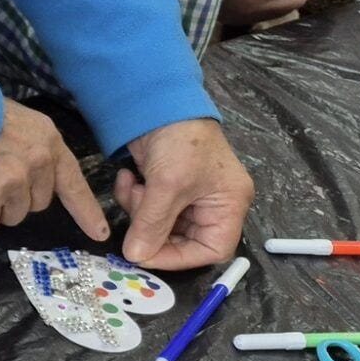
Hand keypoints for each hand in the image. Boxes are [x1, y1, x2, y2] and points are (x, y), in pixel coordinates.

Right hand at [0, 96, 109, 237]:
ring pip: (11, 216)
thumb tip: (26, 181)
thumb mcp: (17, 123)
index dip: (85, 210)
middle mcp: (38, 163)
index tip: (98, 233)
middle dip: (15, 199)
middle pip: (37, 203)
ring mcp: (13, 181)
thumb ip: (30, 149)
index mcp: (49, 142)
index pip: (73, 183)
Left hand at [115, 116, 252, 269]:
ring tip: (135, 187)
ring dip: (140, 211)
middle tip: (135, 218)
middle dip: (153, 229)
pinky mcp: (166, 186)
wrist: (160, 102)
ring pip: (160, 224)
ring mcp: (189, 195)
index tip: (146, 255)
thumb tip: (135, 256)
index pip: (212, 250)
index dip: (180, 258)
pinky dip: (135, 198)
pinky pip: (148, 207)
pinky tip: (130, 178)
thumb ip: (152, 224)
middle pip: (182, 239)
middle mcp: (213, 204)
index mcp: (229, 205)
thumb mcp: (167, 185)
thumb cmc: (180, 140)